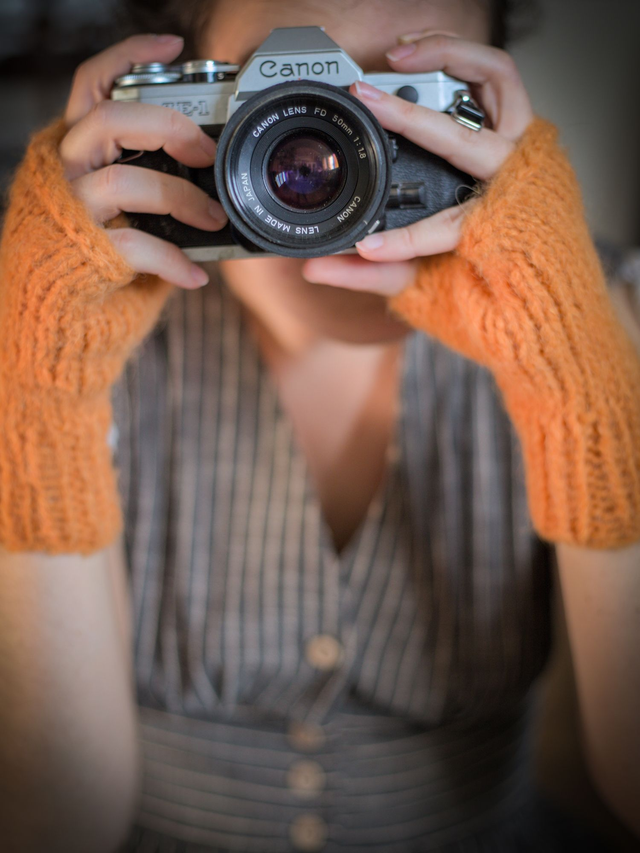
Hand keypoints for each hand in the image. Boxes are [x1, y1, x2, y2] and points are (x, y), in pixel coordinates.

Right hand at [60, 34, 227, 288]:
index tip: (174, 47)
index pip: (94, 83)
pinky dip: (171, 259)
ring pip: (122, 182)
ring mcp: (72, 206)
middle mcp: (67, 165)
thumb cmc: (102, 236)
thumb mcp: (125, 194)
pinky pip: (133, 244)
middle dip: (168, 128)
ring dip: (181, 199)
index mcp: (80, 141)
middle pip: (109, 119)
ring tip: (214, 219)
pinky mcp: (84, 248)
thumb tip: (218, 173)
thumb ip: (153, 170)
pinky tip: (194, 273)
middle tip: (206, 153)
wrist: (63, 293)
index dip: (129, 56)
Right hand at [302, 33, 533, 293]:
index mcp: (496, 224)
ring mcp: (519, 141)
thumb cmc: (483, 262)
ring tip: (396, 55)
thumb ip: (370, 275)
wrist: (535, 254)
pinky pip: (490, 72)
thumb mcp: (423, 279)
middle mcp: (513, 177)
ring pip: (490, 79)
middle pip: (465, 139)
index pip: (449, 229)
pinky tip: (416, 53)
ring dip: (443, 57)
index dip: (406, 241)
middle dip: (412, 119)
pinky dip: (455, 53)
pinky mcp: (516, 118)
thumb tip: (317, 268)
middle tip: (366, 96)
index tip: (368, 245)